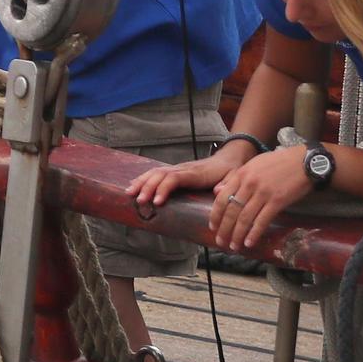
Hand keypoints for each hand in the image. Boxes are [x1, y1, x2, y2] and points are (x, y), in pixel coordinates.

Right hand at [124, 139, 251, 210]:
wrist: (228, 159)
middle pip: (160, 175)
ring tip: (129, 193)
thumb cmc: (229, 172)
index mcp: (195, 174)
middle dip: (147, 187)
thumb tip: (217, 190)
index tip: (156, 202)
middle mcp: (183, 169)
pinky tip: (133, 186)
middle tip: (138, 201)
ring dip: (141, 182)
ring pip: (155, 172)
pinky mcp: (174, 171)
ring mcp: (177, 168)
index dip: (164, 188)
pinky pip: (155, 173)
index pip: (175, 178)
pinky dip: (143, 178)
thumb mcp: (233, 178)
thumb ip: (227, 185)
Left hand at [207, 145, 313, 248]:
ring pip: (245, 218)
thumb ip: (235, 178)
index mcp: (242, 174)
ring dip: (237, 235)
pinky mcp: (278, 201)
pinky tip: (249, 243)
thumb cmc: (279, 162)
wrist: (305, 161)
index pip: (222, 198)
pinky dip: (254, 233)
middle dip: (225, 230)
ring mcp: (263, 193)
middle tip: (221, 242)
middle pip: (232, 211)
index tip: (213, 227)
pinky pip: (262, 220)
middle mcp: (249, 184)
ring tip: (234, 246)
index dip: (216, 215)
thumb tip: (217, 191)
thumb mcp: (253, 164)